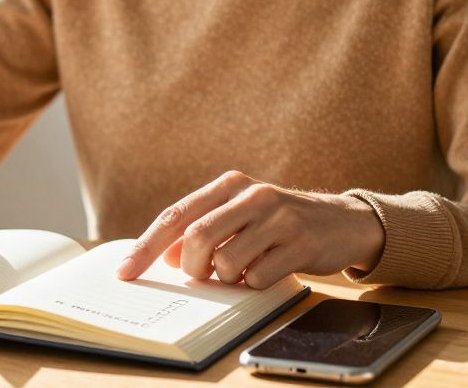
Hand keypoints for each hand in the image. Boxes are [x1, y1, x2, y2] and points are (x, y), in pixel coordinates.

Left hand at [115, 171, 384, 287]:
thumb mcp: (239, 216)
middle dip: (192, 267)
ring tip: (244, 270)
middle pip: (197, 237)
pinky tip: (268, 271)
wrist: (342, 222)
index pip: (176, 216)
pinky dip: (254, 284)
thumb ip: (203, 229)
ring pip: (226, 261)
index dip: (146, 246)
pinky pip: (258, 277)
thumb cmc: (278, 223)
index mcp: (229, 184)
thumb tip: (164, 258)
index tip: (125, 272)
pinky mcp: (300, 242)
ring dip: (227, 278)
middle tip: (200, 277)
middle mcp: (252, 195)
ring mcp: (278, 217)